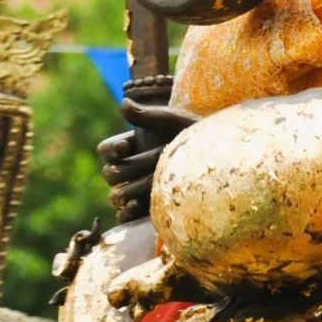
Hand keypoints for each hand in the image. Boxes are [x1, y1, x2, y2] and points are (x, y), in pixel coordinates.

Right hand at [94, 93, 196, 221]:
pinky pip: (125, 217)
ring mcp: (135, 190)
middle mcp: (129, 169)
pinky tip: (138, 204)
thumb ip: (147, 115)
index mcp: (130, 146)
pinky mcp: (145, 209)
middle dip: (130, 168)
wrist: (216, 156)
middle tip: (154, 159)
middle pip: (110, 174)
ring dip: (132, 188)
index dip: (112, 149)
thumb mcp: (172, 121)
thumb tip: (123, 103)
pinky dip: (127, 213)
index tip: (127, 146)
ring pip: (116, 196)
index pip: (105, 150)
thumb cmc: (193, 133)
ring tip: (153, 181)